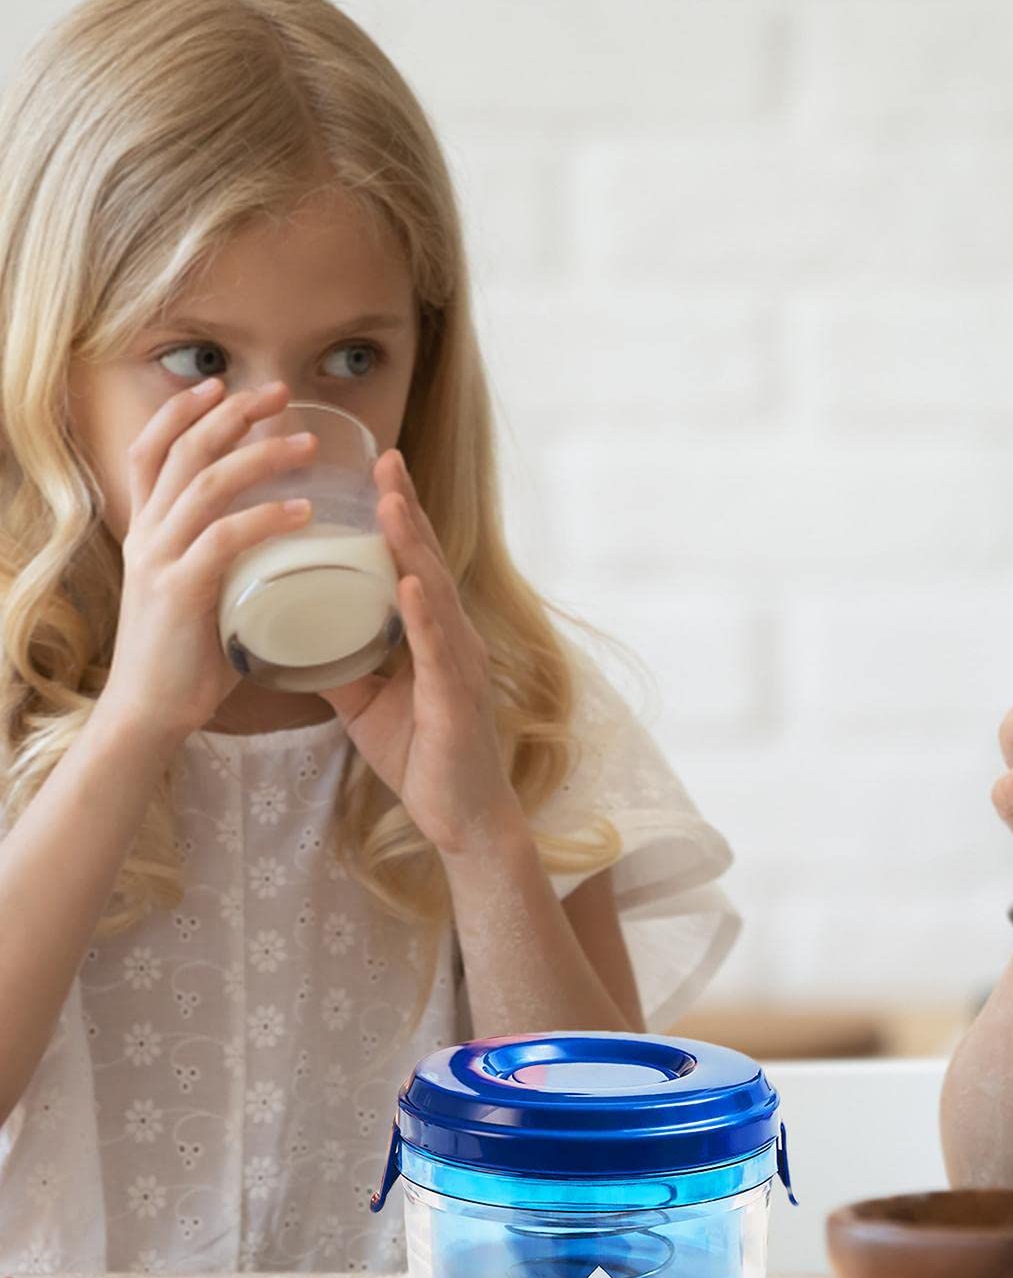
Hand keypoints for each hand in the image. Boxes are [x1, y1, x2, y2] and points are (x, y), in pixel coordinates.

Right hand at [99, 378, 321, 750]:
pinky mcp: (180, 593)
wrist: (151, 712)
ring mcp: (160, 561)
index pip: (153, 450)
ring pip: (206, 486)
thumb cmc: (189, 656)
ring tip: (308, 446)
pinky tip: (304, 511)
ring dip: (260, 459)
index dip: (183, 412)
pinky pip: (225, 540)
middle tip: (282, 393)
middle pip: (183, 452)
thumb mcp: (204, 590)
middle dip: (233, 415)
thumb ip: (227, 559)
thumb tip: (280, 540)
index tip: (223, 385)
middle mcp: (147, 534)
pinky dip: (267, 519)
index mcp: (149, 530)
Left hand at [318, 446, 521, 857]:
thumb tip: (285, 640)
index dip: (398, 516)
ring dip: (411, 546)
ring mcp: (459, 664)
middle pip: (426, 561)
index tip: (377, 469)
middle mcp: (453, 638)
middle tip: (384, 460)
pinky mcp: (457, 696)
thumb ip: (335, 666)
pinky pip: (437, 647)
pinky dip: (422, 612)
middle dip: (405, 510)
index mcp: (434, 634)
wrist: (462, 816)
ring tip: (389, 504)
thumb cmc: (423, 756)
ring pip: (433, 592)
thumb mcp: (365, 704)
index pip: (414, 563)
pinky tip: (406, 584)